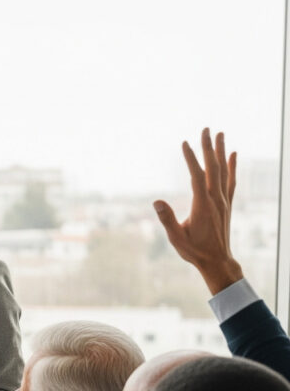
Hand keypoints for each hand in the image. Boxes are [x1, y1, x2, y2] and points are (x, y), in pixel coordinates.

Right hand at [153, 128, 243, 295]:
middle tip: (206, 129)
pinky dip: (233, 166)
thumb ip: (167, 219)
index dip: (191, 158)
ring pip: (224, 170)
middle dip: (209, 147)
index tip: (185, 143)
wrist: (217, 260)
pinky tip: (233, 155)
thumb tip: (157, 201)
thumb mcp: (176, 238)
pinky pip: (231, 180)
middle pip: (213, 167)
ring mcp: (224, 200)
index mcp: (203, 205)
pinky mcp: (227, 204)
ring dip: (221, 151)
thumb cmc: (194, 251)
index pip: (197, 176)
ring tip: (220, 134)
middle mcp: (216, 199)